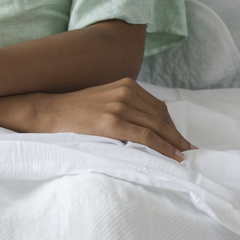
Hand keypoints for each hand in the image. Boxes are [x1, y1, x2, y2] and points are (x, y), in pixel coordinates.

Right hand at [37, 78, 193, 160]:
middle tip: (188, 149)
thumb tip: (152, 121)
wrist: (52, 112)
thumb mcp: (105, 99)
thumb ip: (127, 104)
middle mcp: (125, 92)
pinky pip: (146, 136)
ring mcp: (119, 107)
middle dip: (176, 135)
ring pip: (157, 126)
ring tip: (182, 154)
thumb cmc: (77, 110)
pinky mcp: (113, 123)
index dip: (172, 125)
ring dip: (173, 142)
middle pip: (161, 116)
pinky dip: (163, 147)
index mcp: (126, 85)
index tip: (180, 138)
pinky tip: (172, 155)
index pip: (159, 107)